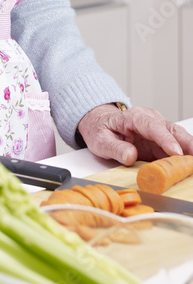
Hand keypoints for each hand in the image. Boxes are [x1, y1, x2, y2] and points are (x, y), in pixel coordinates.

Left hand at [78, 103, 192, 164]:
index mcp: (133, 117)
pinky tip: (189, 166)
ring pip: (178, 138)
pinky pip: (176, 148)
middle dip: (187, 143)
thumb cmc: (100, 129)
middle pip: (171, 130)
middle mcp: (149, 120)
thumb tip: (130, 156)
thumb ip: (115, 148)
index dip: (165, 139)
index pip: (152, 126)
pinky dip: (185, 156)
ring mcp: (157, 129)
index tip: (176, 152)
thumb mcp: (100, 140)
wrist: (100, 123)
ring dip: (189, 150)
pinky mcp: (161, 140)